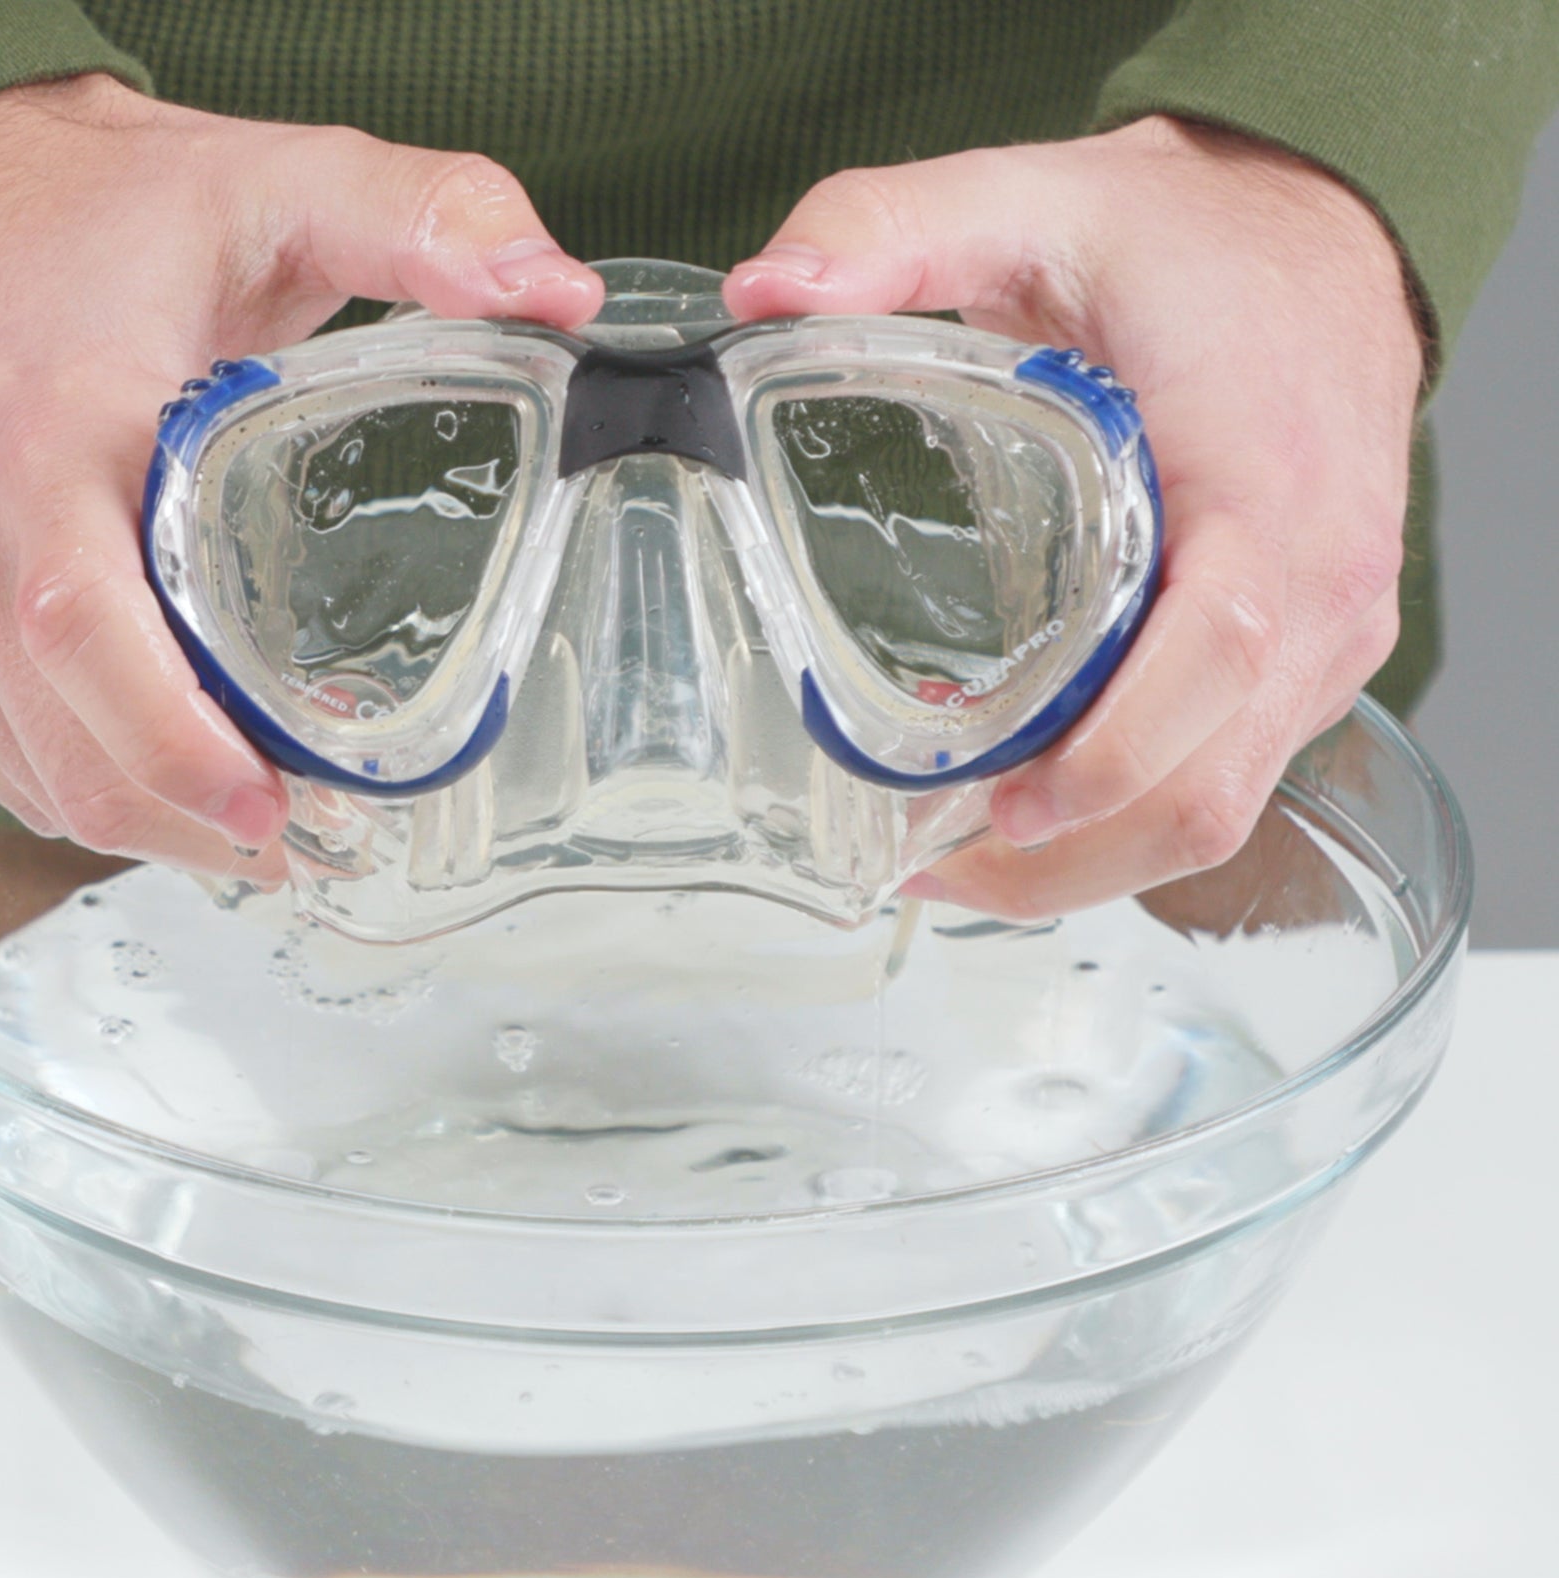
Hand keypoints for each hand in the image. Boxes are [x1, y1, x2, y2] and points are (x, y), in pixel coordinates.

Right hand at [0, 74, 601, 877]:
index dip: (183, 753)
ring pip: (35, 778)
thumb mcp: (281, 183)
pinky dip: (84, 787)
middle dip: (202, 826)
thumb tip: (559, 292)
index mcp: (46, 441)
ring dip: (155, 821)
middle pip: (74, 751)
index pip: (89, 640)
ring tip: (259, 814)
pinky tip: (168, 774)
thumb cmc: (100, 212)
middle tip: (312, 837)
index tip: (282, 811)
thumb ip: (425, 221)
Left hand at [726, 116, 1423, 918]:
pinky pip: (1232, 775)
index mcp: (1263, 478)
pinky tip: (1031, 792)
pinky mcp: (1314, 659)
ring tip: (961, 848)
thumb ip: (896, 228)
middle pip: (1211, 784)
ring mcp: (1329, 635)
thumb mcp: (1033, 199)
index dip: (1116, 754)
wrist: (1319, 240)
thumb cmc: (1190, 239)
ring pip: (1224, 807)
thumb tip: (765, 293)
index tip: (1007, 813)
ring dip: (1092, 857)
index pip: (1217, 650)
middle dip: (1068, 859)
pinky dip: (1129, 812)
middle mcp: (1319, 581)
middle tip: (930, 862)